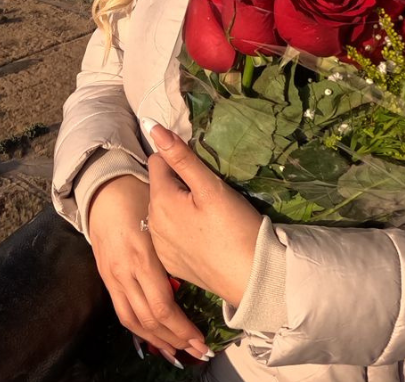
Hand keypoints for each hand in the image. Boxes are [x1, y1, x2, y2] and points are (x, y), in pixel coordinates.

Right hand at [85, 174, 214, 364]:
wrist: (102, 189)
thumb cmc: (139, 197)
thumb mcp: (162, 216)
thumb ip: (174, 245)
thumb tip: (203, 270)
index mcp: (142, 257)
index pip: (162, 305)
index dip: (182, 327)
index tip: (202, 339)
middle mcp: (124, 272)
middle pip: (149, 319)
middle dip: (174, 339)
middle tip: (197, 351)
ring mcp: (111, 276)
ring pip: (132, 321)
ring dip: (156, 340)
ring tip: (177, 351)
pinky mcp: (105, 277)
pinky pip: (122, 311)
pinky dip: (139, 328)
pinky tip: (154, 336)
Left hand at [145, 119, 262, 306]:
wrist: (253, 278)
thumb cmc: (236, 227)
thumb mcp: (210, 187)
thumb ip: (181, 156)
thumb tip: (152, 126)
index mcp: (160, 200)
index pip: (157, 162)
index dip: (178, 162)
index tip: (200, 174)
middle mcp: (152, 223)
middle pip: (159, 188)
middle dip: (178, 185)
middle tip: (208, 196)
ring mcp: (160, 247)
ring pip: (163, 211)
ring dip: (178, 207)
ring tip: (207, 217)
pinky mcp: (171, 264)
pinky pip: (169, 236)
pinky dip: (180, 231)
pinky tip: (202, 237)